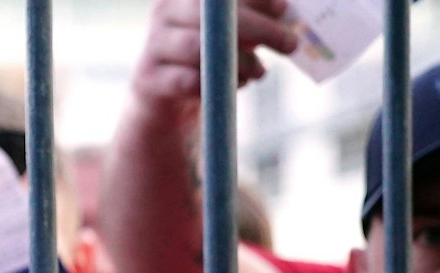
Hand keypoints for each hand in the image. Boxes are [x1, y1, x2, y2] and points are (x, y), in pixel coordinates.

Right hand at [132, 0, 299, 115]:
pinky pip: (186, 82)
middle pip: (211, 15)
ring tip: (260, 72)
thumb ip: (253, 15)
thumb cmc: (206, 55)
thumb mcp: (230, 29)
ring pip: (199, 49)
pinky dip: (215, 87)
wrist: (164, 96)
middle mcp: (164, 11)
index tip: (284, 8)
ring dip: (239, 63)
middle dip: (258, 28)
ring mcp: (153, 45)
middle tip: (290, 44)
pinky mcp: (149, 79)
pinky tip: (233, 87)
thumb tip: (288, 9)